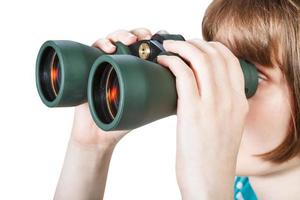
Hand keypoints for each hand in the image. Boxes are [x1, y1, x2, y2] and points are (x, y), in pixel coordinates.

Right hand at [71, 28, 152, 149]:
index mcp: (134, 70)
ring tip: (132, 40)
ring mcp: (104, 63)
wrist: (99, 135)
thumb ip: (161, 102)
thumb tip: (186, 98)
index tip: (164, 37)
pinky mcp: (90, 67)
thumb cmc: (123, 122)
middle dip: (139, 33)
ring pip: (112, 40)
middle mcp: (119, 63)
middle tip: (148, 36)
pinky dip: (101, 44)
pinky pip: (93, 49)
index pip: (144, 47)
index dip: (153, 39)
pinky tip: (110, 48)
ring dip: (122, 35)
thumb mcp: (145, 110)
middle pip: (129, 40)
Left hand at [157, 39, 248, 198]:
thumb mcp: (226, 126)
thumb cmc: (212, 157)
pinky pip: (184, 74)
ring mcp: (213, 105)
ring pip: (200, 59)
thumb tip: (198, 88)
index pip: (230, 60)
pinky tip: (163, 61)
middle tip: (178, 45)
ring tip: (168, 48)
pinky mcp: (193, 112)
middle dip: (194, 43)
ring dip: (181, 47)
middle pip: (215, 54)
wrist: (209, 182)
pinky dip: (172, 62)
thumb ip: (220, 105)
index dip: (212, 47)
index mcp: (239, 102)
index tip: (196, 47)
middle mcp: (229, 99)